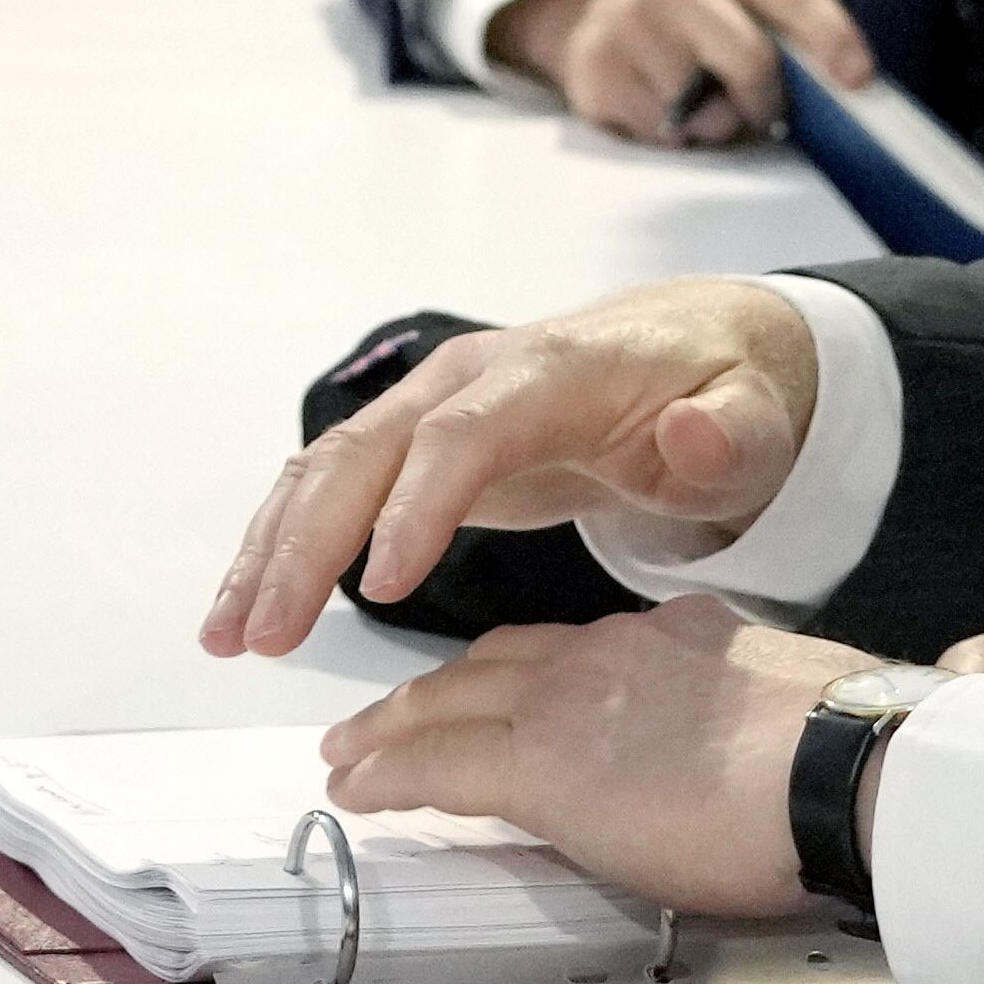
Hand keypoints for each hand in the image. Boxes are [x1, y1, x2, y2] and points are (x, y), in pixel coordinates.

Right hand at [199, 277, 817, 649]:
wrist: (689, 346)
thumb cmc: (721, 395)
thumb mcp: (755, 419)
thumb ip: (731, 434)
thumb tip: (693, 435)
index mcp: (545, 375)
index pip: (460, 436)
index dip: (415, 507)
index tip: (382, 589)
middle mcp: (466, 380)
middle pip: (364, 453)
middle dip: (305, 544)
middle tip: (266, 636)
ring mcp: (428, 406)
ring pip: (325, 469)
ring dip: (270, 550)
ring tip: (229, 637)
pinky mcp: (412, 441)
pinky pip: (328, 486)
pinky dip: (281, 544)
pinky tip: (249, 609)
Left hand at [314, 598, 983, 917]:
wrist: (860, 773)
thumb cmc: (894, 753)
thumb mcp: (911, 693)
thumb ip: (939, 675)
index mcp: (702, 640)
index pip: (593, 648)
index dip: (541, 670)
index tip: (514, 689)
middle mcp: (625, 650)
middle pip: (504, 663)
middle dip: (439, 690)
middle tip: (388, 719)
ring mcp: (576, 702)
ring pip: (452, 706)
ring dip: (393, 733)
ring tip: (350, 759)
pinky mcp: (544, 766)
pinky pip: (439, 766)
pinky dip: (390, 774)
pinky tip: (358, 792)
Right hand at [489, 0, 881, 148]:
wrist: (602, 25)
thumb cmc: (699, 26)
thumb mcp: (744, 7)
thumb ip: (786, 35)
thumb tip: (841, 87)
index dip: (832, 38)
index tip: (858, 79)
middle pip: (749, 57)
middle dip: (766, 99)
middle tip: (765, 115)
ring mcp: (626, 19)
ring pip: (699, 105)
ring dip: (711, 123)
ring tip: (698, 104)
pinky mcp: (595, 65)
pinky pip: (658, 127)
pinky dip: (670, 134)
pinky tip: (661, 108)